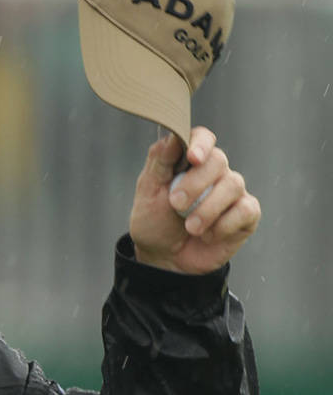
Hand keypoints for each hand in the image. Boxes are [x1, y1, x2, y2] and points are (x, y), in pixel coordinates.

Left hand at [130, 127, 260, 274]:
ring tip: (190, 227)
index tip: (192, 158)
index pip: (202, 137)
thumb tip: (173, 135)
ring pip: (232, 185)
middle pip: (218, 160)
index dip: (201, 143)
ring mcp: (232, 192)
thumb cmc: (154, 222)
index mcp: (189, 161)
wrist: (164, 259)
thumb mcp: (148, 191)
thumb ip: (160, 161)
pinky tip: (208, 235)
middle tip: (175, 204)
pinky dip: (224, 225)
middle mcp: (214, 172)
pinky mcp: (246, 214)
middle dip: (195, 183)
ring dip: (207, 209)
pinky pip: (245, 210)